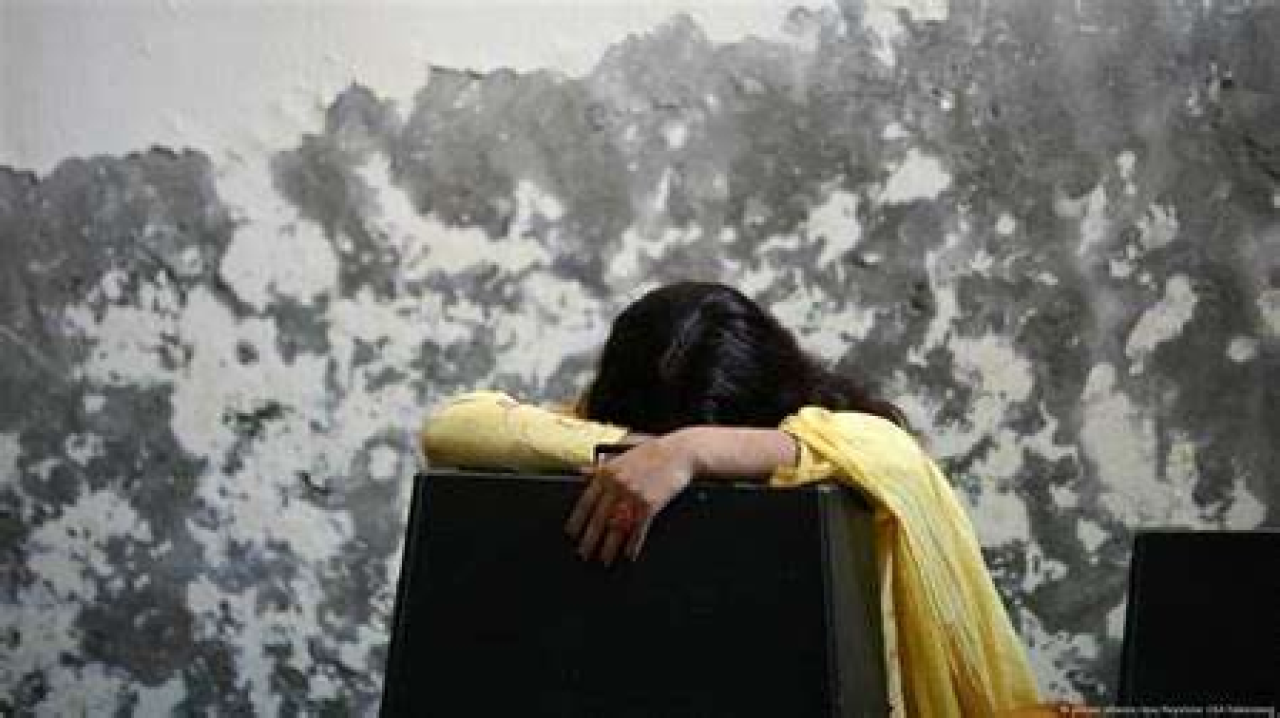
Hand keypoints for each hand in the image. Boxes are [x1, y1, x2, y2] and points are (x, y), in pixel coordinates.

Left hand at [565, 433, 697, 565]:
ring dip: (609, 547)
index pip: (586, 501)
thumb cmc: (653, 451)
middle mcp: (617, 485)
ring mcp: (633, 495)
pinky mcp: (650, 504)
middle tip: (583, 553)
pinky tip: (629, 555)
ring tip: (604, 560)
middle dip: (590, 540)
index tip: (571, 534)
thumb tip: (581, 472)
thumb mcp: (622, 453)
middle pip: (598, 519)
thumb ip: (601, 465)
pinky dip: (633, 545)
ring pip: (616, 527)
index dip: (577, 520)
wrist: (680, 452)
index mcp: (607, 472)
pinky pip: (638, 529)